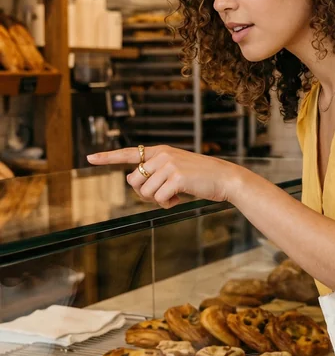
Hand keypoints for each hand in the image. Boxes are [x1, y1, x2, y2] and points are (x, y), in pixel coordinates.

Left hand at [86, 145, 242, 208]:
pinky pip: (159, 198)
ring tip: (174, 195)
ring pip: (145, 192)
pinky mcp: (176, 177)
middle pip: (133, 181)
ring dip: (157, 200)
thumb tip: (135, 185)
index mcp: (159, 151)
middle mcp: (161, 155)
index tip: (89, 159)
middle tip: (163, 195)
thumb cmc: (200, 178)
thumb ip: (155, 174)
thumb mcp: (175, 171)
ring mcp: (168, 165)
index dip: (107, 157)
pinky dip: (167, 203)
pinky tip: (180, 198)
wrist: (224, 178)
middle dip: (144, 193)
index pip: (128, 153)